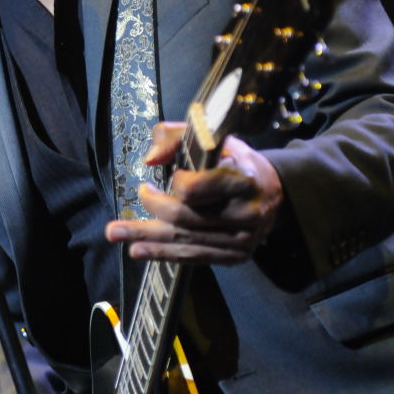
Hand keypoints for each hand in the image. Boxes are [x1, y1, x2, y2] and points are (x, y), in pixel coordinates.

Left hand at [105, 123, 282, 264]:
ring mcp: (242, 239)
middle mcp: (245, 213)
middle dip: (151, 211)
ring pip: (184, 240)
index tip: (171, 175)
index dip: (177, 184)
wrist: (276, 193)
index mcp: (242, 179)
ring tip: (117, 234)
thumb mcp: (212, 138)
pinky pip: (194, 256)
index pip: (197, 190)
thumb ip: (177, 137)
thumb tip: (150, 159)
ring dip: (147, 237)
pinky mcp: (236, 256)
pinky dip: (163, 253)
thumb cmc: (236, 161)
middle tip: (132, 202)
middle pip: (185, 217)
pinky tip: (139, 250)